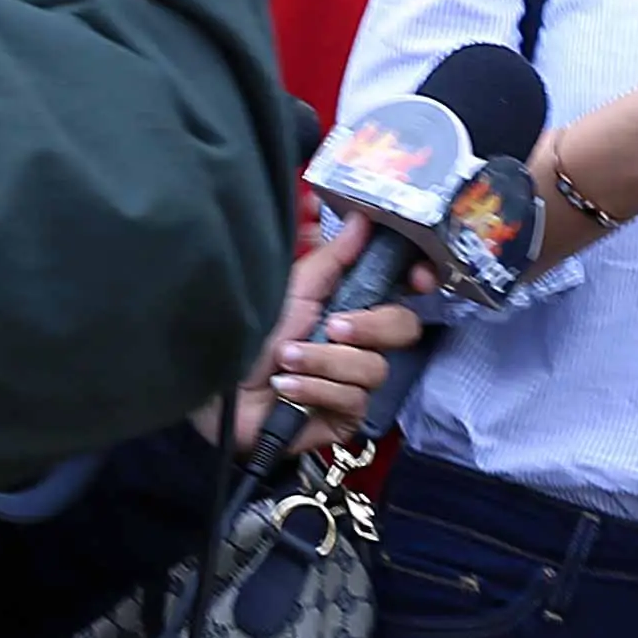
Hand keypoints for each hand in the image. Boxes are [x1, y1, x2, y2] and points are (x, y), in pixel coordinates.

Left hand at [218, 215, 431, 460]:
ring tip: (286, 359)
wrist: (219, 392)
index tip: (418, 279)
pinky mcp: (345, 419)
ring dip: (324, 361)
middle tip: (332, 326)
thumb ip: (332, 257)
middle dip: (368, 327)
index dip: (418, 282)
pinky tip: (286, 388)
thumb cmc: (251, 334)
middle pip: (403, 328)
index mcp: (350, 305)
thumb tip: (364, 218)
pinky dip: (315, 389)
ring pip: (374, 368)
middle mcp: (358, 343)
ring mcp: (354, 383)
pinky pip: (352, 400)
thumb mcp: (292, 289)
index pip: (401, 292)